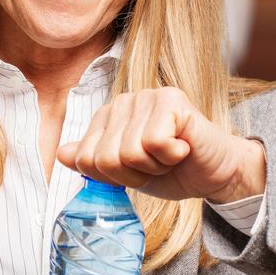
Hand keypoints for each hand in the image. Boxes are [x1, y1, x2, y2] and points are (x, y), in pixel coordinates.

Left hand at [56, 87, 265, 202]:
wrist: (214, 174)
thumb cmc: (172, 171)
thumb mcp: (126, 174)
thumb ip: (92, 163)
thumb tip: (60, 153)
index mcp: (106, 118)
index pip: (84, 159)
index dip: (113, 177)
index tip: (137, 170)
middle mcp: (122, 102)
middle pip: (105, 158)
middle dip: (134, 174)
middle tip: (157, 164)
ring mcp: (146, 97)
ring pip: (129, 152)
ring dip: (154, 166)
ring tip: (170, 156)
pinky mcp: (170, 99)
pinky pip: (153, 143)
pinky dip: (170, 156)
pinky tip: (182, 148)